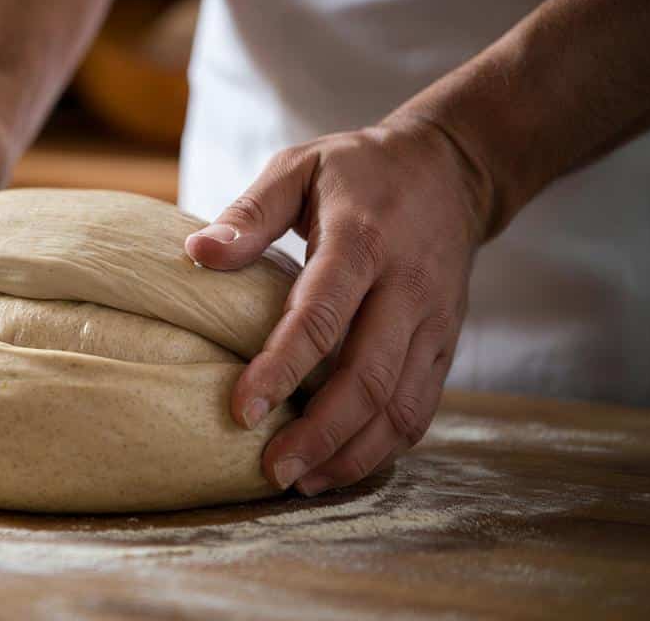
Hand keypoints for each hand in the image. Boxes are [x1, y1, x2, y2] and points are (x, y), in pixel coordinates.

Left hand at [185, 119, 488, 495]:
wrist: (452, 168)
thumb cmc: (359, 170)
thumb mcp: (300, 166)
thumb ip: (250, 212)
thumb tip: (196, 254)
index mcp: (363, 241)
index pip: (323, 315)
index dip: (282, 367)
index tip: (242, 409)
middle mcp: (407, 287)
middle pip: (368, 376)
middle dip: (319, 432)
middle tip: (271, 469)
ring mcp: (434, 321)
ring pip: (402, 405)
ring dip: (353, 453)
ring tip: (301, 482)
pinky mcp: (447, 343)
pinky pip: (421, 407)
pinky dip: (384, 447)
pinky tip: (340, 466)